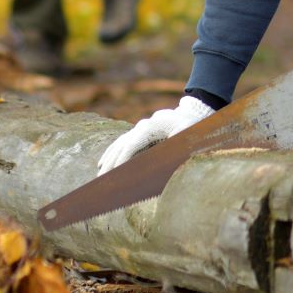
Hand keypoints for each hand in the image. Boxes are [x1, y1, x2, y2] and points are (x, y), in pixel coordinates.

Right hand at [96, 94, 215, 175]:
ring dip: (109, 158)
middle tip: (102, 179)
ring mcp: (140, 128)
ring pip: (119, 143)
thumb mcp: (188, 134)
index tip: (115, 173)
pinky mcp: (141, 133)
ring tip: (99, 174)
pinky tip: (103, 163)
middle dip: (111, 161)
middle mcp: (143, 126)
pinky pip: (122, 143)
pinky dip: (112, 153)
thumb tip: (163, 156)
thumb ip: (176, 144)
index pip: (132, 144)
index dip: (123, 158)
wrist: (193, 113)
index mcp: (152, 127)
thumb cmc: (192, 126)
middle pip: (122, 144)